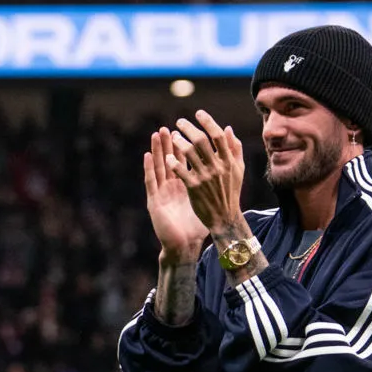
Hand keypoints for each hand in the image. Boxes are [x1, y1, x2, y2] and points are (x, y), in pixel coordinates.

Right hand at [144, 128, 208, 261]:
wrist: (185, 245)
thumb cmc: (198, 224)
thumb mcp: (209, 199)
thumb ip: (216, 181)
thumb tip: (224, 168)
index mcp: (185, 184)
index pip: (183, 160)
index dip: (184, 144)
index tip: (186, 129)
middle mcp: (172, 186)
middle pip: (169, 160)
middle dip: (169, 143)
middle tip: (168, 126)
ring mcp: (162, 193)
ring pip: (159, 166)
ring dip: (157, 150)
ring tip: (156, 134)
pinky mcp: (155, 201)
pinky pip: (151, 182)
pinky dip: (148, 168)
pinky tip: (147, 155)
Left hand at [164, 111, 245, 239]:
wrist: (225, 217)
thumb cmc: (231, 192)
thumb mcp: (238, 169)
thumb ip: (235, 148)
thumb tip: (228, 128)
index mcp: (229, 160)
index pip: (218, 135)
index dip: (208, 121)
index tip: (198, 113)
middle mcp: (218, 166)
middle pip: (201, 140)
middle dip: (188, 128)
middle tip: (179, 122)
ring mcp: (205, 177)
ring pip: (189, 153)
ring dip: (179, 142)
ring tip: (173, 137)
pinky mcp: (194, 187)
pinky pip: (181, 171)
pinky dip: (174, 162)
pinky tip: (168, 157)